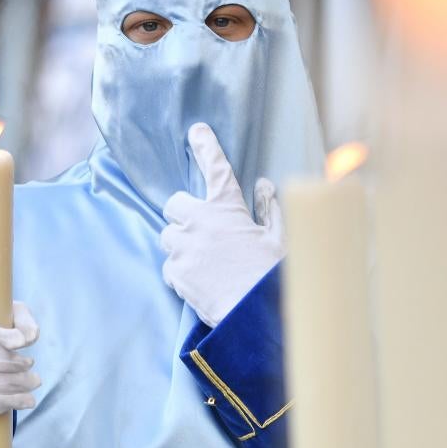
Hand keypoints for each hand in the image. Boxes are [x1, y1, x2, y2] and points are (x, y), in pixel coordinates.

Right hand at [0, 300, 40, 444]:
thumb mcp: (0, 316)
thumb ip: (20, 319)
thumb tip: (31, 337)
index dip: (1, 333)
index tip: (25, 342)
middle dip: (10, 364)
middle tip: (32, 368)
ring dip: (11, 386)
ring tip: (33, 383)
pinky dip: (2, 403)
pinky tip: (22, 401)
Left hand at [161, 123, 284, 326]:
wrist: (255, 315)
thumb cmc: (271, 276)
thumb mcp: (278, 240)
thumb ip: (270, 210)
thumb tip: (265, 185)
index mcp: (228, 209)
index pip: (216, 169)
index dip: (206, 147)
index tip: (197, 132)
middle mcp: (201, 222)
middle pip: (174, 204)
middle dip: (183, 214)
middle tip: (198, 228)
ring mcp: (184, 247)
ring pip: (168, 235)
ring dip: (180, 244)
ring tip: (202, 260)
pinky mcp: (175, 272)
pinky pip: (169, 266)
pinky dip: (180, 272)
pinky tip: (199, 281)